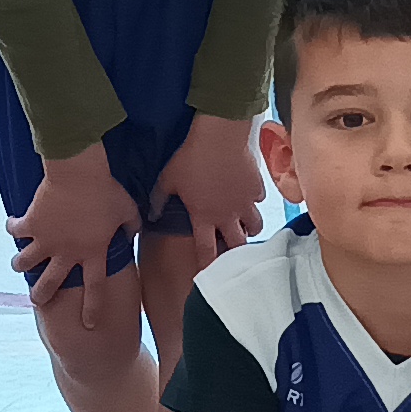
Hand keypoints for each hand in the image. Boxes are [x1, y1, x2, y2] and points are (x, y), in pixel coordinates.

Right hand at [7, 145, 143, 328]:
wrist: (79, 172)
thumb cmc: (106, 190)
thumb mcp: (127, 210)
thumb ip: (131, 226)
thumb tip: (132, 232)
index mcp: (93, 252)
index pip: (95, 289)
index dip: (92, 308)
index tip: (89, 324)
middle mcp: (67, 253)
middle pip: (51, 284)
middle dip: (41, 296)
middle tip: (37, 300)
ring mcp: (46, 240)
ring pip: (25, 264)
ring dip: (21, 265)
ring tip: (19, 264)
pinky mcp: (31, 224)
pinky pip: (16, 231)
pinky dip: (13, 228)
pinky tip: (14, 225)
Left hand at [149, 113, 266, 260]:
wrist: (218, 136)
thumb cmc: (190, 158)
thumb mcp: (167, 180)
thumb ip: (159, 201)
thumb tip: (152, 215)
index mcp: (204, 217)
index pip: (206, 251)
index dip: (207, 266)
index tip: (208, 275)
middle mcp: (227, 215)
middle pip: (238, 245)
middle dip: (235, 252)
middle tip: (231, 253)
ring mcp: (245, 202)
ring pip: (255, 226)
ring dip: (249, 229)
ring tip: (243, 226)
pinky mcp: (256, 186)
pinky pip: (259, 201)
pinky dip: (254, 202)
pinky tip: (247, 195)